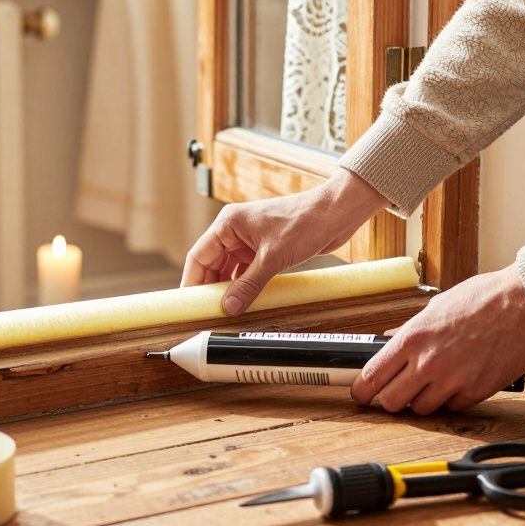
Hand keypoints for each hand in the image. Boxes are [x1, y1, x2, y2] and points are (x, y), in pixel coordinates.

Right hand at [182, 169, 387, 314]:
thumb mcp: (273, 258)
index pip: (199, 256)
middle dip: (209, 288)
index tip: (188, 302)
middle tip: (207, 312)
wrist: (336, 213)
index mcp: (228, 224)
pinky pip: (247, 271)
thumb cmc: (305, 222)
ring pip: (229, 269)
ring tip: (225, 310)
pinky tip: (245, 300)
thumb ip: (248, 285)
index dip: (191, 281)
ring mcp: (250, 240)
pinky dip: (244, 285)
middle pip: (212, 264)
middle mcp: (235, 231)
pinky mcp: (265, 249)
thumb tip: (229, 307)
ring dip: (228, 288)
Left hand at [351, 263, 524, 413]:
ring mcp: (452, 380)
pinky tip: (457, 382)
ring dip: (422, 400)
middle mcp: (428, 362)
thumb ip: (410, 328)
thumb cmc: (482, 298)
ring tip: (432, 383)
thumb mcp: (435, 306)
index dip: (361, 391)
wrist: (523, 303)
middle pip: (391, 402)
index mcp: (412, 338)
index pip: (372, 376)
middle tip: (395, 392)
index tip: (360, 394)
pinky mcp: (476, 392)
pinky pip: (452, 408)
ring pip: (421, 409)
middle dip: (390, 399)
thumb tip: (390, 338)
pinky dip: (450, 400)